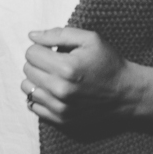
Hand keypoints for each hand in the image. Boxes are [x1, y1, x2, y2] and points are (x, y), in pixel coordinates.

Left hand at [21, 27, 139, 125]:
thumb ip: (58, 34)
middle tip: (55, 62)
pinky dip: (40, 96)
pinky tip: (54, 90)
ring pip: (27, 88)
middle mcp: (60, 90)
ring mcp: (60, 107)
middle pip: (27, 70)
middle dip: (38, 62)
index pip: (31, 53)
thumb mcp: (89, 39)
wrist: (125, 93)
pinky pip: (33, 106)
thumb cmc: (108, 62)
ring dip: (37, 79)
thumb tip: (31, 36)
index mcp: (67, 67)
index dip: (41, 47)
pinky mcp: (60, 119)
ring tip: (53, 76)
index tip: (53, 50)